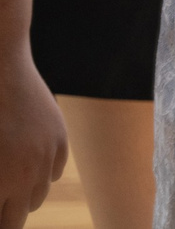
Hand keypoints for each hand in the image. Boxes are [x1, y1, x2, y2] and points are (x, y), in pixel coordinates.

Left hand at [0, 44, 65, 228]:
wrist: (1, 70)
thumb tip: (1, 193)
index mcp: (1, 181)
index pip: (4, 222)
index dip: (0, 221)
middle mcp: (27, 174)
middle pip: (18, 216)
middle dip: (6, 216)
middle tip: (1, 205)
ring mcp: (46, 156)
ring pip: (38, 196)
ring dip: (23, 197)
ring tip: (8, 188)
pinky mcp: (60, 139)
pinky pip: (55, 171)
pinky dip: (41, 174)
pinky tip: (26, 165)